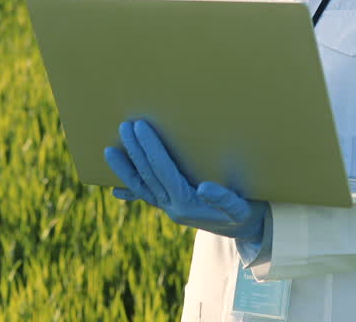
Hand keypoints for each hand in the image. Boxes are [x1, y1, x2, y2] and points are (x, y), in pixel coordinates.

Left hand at [104, 119, 266, 240]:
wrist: (246, 230)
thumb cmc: (245, 212)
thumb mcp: (241, 206)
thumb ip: (224, 199)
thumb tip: (205, 188)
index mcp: (187, 203)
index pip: (163, 170)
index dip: (150, 148)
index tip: (140, 127)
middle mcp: (173, 208)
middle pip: (148, 176)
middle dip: (135, 150)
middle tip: (125, 126)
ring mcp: (169, 208)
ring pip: (141, 187)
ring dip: (125, 169)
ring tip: (109, 150)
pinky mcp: (171, 208)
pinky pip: (147, 199)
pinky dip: (131, 193)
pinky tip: (116, 191)